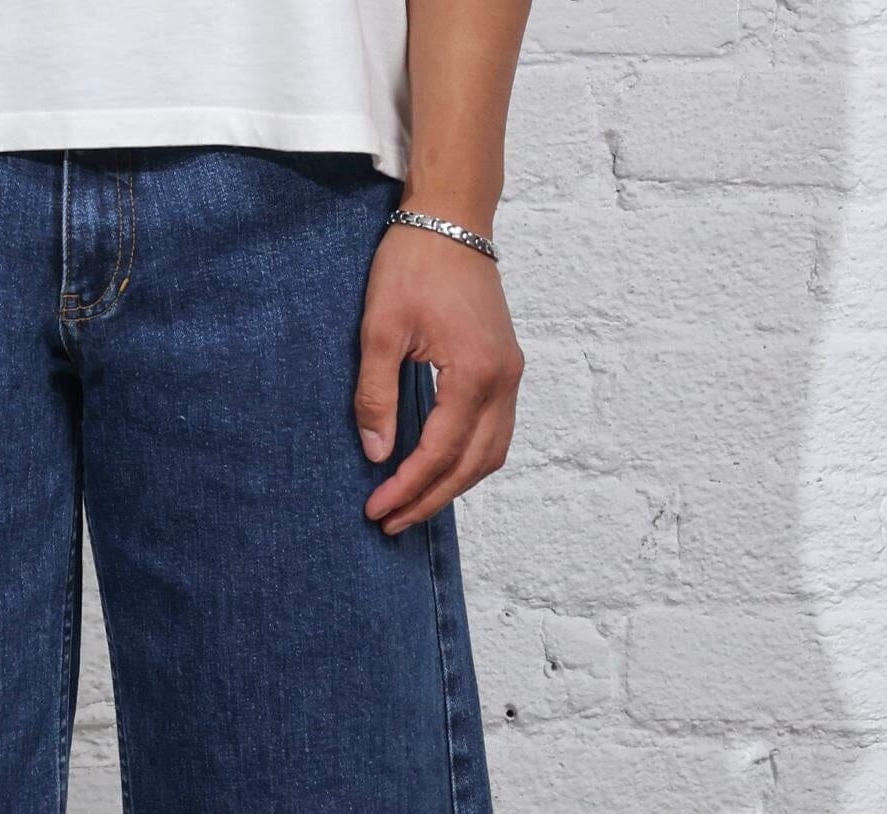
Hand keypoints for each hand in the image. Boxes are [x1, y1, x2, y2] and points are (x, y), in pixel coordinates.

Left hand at [355, 222, 523, 533]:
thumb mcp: (379, 332)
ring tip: (411, 504)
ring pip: (491, 454)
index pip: (440, 452)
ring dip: (453, 485)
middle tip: (390, 521)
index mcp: (475, 374)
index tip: (376, 509)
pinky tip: (438, 469)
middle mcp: (503, 380)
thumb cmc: (414, 265)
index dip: (407, 488)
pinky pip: (495, 432)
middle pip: (472, 465)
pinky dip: (468, 460)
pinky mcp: (506, 367)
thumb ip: (377, 396)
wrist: (451, 218)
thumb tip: (375, 453)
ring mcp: (510, 374)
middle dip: (429, 499)